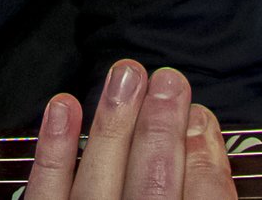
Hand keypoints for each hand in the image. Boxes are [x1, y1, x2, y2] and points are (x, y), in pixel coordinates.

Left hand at [27, 61, 233, 199]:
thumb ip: (209, 196)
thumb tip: (216, 156)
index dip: (206, 159)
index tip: (203, 120)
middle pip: (154, 184)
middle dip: (162, 127)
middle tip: (170, 82)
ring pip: (100, 178)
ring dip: (114, 122)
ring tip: (127, 75)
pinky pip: (46, 190)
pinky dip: (55, 148)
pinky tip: (64, 106)